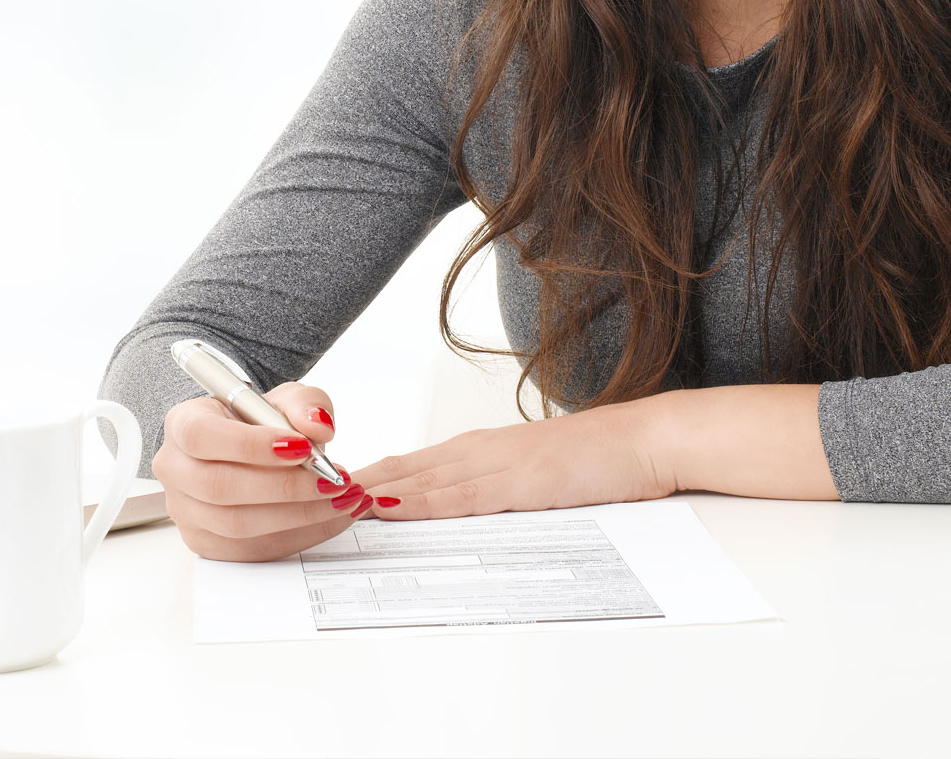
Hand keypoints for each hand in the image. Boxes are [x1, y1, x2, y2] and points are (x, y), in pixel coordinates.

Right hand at [153, 381, 376, 560]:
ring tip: (340, 499)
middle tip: (332, 479)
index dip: (250, 445)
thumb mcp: (284, 399)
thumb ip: (306, 404)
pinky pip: (252, 549)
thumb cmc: (259, 422)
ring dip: (297, 515)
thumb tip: (318, 426)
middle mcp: (174, 469)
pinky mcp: (207, 542)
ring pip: (237, 525)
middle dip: (284, 486)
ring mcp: (186, 512)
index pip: (201, 436)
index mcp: (182, 423)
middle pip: (218, 487)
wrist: (248, 448)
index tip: (301, 446)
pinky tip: (328, 518)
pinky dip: (298, 536)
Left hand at [352, 400, 671, 519]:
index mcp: (479, 450)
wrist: (644, 440)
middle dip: (353, 485)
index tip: (323, 492)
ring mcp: (495, 463)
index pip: (409, 466)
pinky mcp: (516, 481)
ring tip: (327, 501)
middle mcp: (478, 450)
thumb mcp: (533, 476)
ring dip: (372, 492)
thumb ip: (493, 489)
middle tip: (305, 496)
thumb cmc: (596, 459)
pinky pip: (458, 494)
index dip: (364, 479)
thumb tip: (454, 510)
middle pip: (401, 468)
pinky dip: (419, 501)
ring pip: (419, 479)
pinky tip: (391, 505)